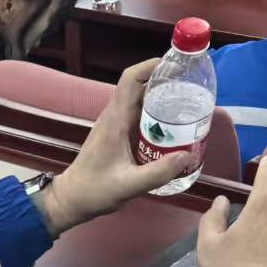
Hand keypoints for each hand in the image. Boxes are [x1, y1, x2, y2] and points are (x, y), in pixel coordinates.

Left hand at [36, 59, 196, 236]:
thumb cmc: (94, 190)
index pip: (131, 79)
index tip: (177, 66)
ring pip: (144, 99)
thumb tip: (188, 155)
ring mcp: (119, 123)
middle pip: (142, 85)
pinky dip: (161, 112)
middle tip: (194, 85)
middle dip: (167, 79)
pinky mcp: (122, 133)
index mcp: (116, 119)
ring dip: (166, 95)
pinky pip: (144, 114)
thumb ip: (157, 173)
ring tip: (192, 102)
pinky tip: (179, 124)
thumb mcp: (127, 185)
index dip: (151, 65)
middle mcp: (117, 115)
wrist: (71, 200)